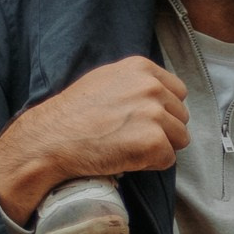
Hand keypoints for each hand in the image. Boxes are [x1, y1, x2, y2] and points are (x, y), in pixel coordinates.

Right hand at [0, 56, 187, 226]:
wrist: (52, 139)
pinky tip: (126, 159)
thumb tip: (157, 93)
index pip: (177, 91)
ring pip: (179, 138)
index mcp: (142, 68)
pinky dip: (150, 164)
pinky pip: (168, 159)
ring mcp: (155, 114)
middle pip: (181, 116)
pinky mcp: (154, 142)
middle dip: (163, 130)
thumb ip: (134, 82)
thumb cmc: (72, 114)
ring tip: (128, 148)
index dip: (163, 110)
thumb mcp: (104, 79)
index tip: (143, 121)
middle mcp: (152, 87)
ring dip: (159, 147)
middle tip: (132, 137)